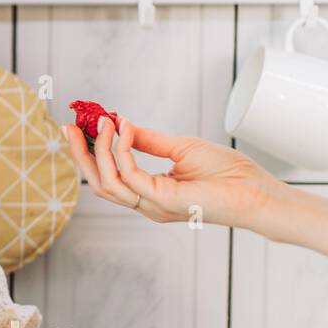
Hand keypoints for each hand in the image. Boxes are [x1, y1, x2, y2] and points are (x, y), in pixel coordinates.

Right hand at [62, 114, 287, 233]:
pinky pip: (129, 175)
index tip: (81, 127)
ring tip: (102, 122)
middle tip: (69, 126)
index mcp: (150, 193)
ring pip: (107, 182)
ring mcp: (153, 204)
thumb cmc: (229, 175)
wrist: (257, 192)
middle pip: (98, 183)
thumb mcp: (181, 148)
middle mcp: (146, 203)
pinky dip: (122, 151)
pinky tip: (125, 131)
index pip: (109, 176)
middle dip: (80, 154)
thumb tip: (122, 125)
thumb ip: (149, 141)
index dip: (90, 153)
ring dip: (99, 150)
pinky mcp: (163, 200)